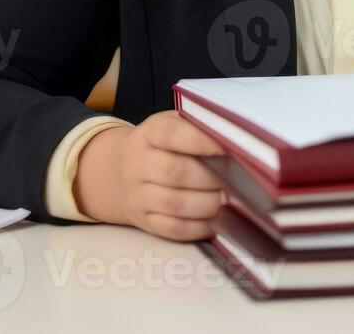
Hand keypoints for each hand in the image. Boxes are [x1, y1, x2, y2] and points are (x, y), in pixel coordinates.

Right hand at [72, 111, 226, 240]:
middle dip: (211, 179)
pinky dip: (199, 227)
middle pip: (175, 172)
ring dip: (208, 204)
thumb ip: (197, 128)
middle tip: (236, 181)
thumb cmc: (159, 145)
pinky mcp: (144, 221)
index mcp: (148, 133)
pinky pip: (173, 228)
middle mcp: (137, 164)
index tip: (225, 148)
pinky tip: (215, 219)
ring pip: (175, 204)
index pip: (171, 134)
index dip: (199, 141)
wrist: (117, 172)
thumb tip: (235, 141)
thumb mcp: (171, 125)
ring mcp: (137, 195)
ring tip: (227, 200)